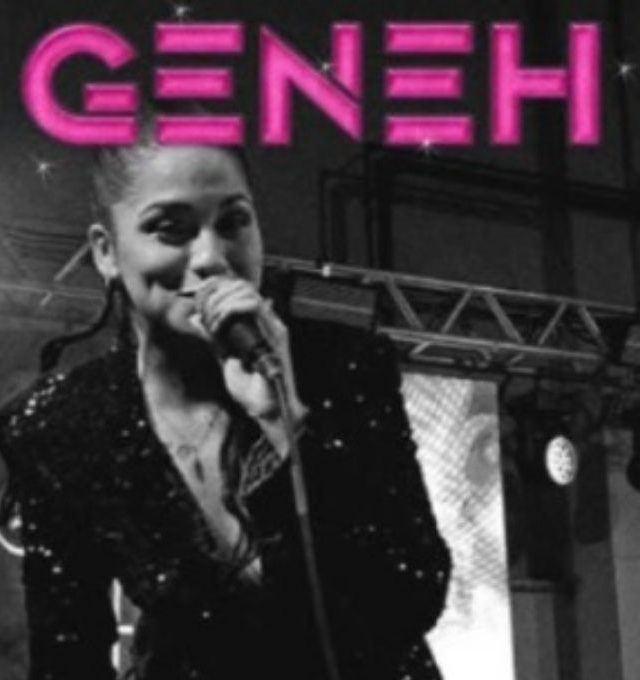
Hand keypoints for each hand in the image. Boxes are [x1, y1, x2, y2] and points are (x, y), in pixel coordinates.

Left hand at [190, 277, 306, 455]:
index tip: (199, 295)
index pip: (240, 289)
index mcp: (257, 323)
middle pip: (242, 285)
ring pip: (246, 291)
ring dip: (222, 303)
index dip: (218, 285)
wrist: (265, 409)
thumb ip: (212, 336)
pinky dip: (230, 310)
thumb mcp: (223, 355)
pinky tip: (220, 326)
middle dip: (216, 294)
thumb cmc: (250, 389)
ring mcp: (273, 326)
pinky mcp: (276, 333)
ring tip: (213, 324)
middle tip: (204, 314)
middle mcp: (267, 320)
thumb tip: (196, 318)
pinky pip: (253, 307)